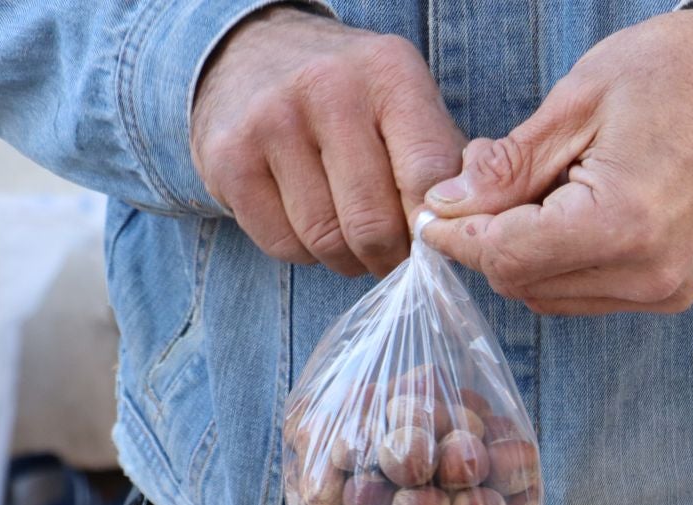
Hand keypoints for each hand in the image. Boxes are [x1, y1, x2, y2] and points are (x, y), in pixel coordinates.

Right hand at [191, 6, 464, 275]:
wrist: (250, 57)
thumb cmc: (349, 97)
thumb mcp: (404, 102)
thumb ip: (442, 162)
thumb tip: (463, 230)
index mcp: (388, 71)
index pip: (428, 177)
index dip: (433, 227)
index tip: (430, 239)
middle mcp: (327, 88)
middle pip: (374, 224)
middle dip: (389, 257)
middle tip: (392, 254)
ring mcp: (271, 123)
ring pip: (327, 241)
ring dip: (347, 259)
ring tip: (352, 238)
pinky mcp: (229, 160)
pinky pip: (284, 246)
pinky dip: (305, 253)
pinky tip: (308, 223)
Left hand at [419, 8, 692, 314]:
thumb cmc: (673, 76)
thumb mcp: (577, 102)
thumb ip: (507, 166)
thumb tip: (445, 205)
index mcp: (623, 223)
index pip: (507, 256)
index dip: (458, 236)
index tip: (431, 212)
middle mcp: (646, 273)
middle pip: (522, 283)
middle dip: (486, 242)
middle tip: (477, 189)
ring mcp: (661, 290)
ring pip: (546, 296)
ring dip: (519, 255)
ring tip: (531, 191)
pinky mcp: (667, 292)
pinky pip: (580, 293)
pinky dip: (553, 263)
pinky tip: (560, 213)